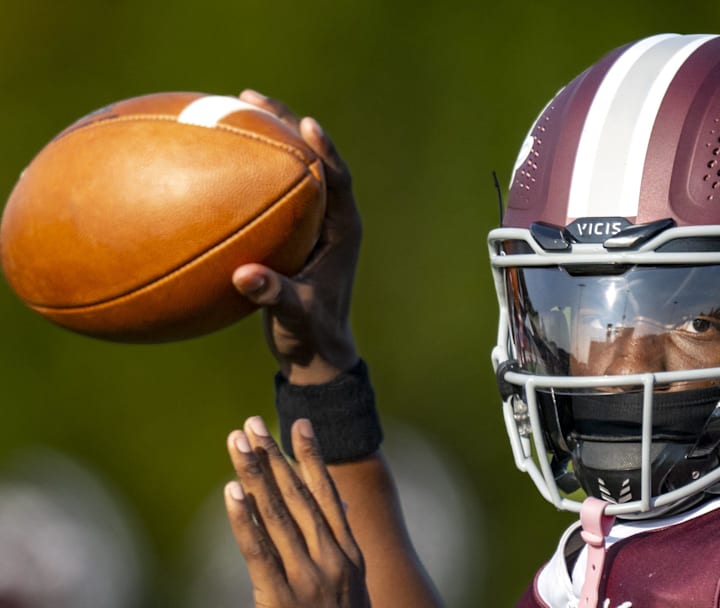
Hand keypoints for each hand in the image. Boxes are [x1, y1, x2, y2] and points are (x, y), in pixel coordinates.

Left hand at [225, 416, 370, 607]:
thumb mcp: (353, 586)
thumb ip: (342, 546)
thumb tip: (338, 508)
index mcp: (350, 554)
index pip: (327, 494)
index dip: (312, 457)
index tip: (298, 423)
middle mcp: (332, 559)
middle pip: (298, 496)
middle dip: (273, 457)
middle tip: (251, 424)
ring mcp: (308, 578)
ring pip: (277, 514)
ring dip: (255, 474)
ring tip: (237, 443)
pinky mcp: (281, 599)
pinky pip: (259, 552)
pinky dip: (244, 519)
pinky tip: (231, 492)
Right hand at [232, 90, 360, 384]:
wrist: (316, 352)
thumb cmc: (311, 334)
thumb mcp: (295, 316)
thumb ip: (275, 295)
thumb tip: (245, 275)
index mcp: (342, 231)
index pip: (337, 179)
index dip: (324, 151)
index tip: (306, 124)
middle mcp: (330, 219)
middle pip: (312, 160)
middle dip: (285, 125)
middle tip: (251, 97)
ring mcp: (311, 222)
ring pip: (290, 169)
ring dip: (266, 138)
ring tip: (232, 107)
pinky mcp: (292, 230)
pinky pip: (269, 189)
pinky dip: (247, 170)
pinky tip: (214, 156)